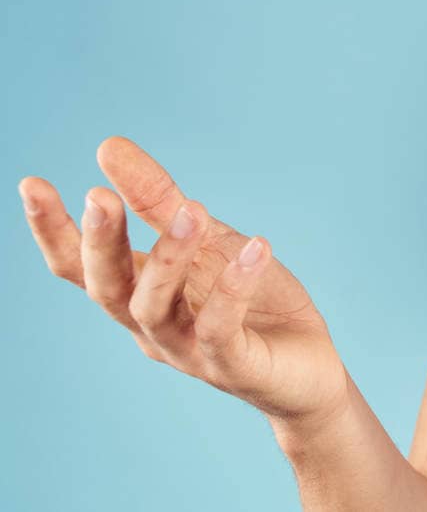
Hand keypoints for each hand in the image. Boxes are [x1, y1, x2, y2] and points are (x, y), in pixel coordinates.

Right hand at [18, 136, 349, 430]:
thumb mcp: (207, 240)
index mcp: (138, 295)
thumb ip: (160, 201)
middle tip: (99, 197)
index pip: (80, 267)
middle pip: (107, 289)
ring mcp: (189, 351)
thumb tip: (108, 147)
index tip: (31, 183)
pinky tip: (256, 247)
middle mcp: (152, 327)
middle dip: (99, 245)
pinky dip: (233, 288)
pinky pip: (221, 328)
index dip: (52, 231)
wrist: (307, 366)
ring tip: (191, 210)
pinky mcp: (233, 366)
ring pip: (155, 309)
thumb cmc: (249, 302)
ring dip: (168, 258)